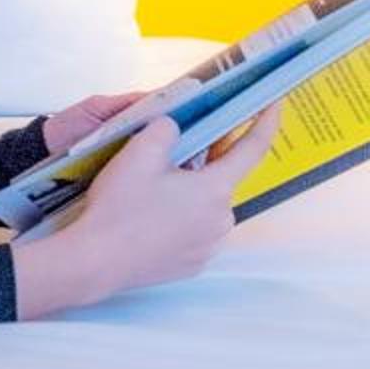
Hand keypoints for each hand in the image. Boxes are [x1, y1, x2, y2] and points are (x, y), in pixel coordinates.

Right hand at [11, 103, 285, 318]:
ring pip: (206, 207)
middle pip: (220, 179)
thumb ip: (164, 129)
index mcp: (216, 188)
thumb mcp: (138, 153)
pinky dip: (180, 220)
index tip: (273, 102)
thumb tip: (174, 129)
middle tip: (170, 154)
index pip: (252, 148)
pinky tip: (149, 220)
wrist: (95, 262)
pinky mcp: (192, 265)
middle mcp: (221, 219)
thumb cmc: (120, 207)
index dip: (265, 121)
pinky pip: (194, 232)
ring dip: (189, 194)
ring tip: (151, 192)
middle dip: (203, 163)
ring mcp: (208, 246)